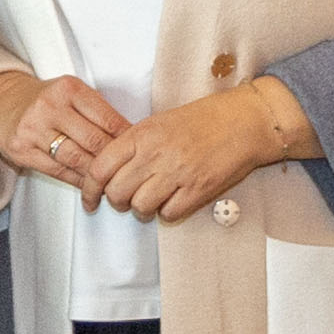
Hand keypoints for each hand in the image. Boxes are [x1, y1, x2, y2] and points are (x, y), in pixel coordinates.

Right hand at [0, 69, 136, 191]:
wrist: (4, 106)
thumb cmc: (47, 103)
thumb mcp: (71, 95)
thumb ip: (97, 111)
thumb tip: (132, 138)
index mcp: (68, 89)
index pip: (107, 118)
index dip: (127, 138)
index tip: (139, 151)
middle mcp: (49, 106)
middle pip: (93, 141)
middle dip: (114, 160)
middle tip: (130, 172)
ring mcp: (33, 129)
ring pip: (76, 159)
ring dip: (97, 175)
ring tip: (113, 183)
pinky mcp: (22, 149)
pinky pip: (58, 171)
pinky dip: (78, 181)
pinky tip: (90, 185)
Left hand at [82, 80, 309, 226]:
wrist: (244, 121)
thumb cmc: (203, 120)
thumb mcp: (159, 123)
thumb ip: (134, 144)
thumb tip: (111, 169)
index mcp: (141, 134)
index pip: (100, 168)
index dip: (89, 189)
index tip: (90, 199)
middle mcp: (155, 154)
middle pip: (117, 192)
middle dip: (118, 202)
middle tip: (127, 199)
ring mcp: (177, 173)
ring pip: (140, 207)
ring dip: (142, 209)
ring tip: (153, 200)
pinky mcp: (198, 190)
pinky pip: (169, 214)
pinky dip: (168, 212)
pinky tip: (174, 200)